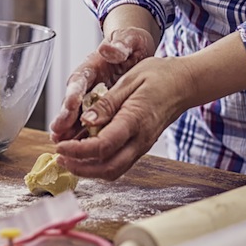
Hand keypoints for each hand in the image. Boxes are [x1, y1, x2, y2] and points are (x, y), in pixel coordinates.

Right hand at [49, 26, 156, 142]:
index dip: (74, 93)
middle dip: (64, 117)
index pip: (79, 80)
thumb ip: (120, 45)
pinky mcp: (97, 106)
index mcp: (91, 65)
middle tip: (58, 132)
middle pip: (72, 100)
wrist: (134, 49)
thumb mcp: (128, 40)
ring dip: (68, 130)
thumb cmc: (130, 43)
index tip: (70, 105)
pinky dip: (82, 134)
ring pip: (76, 114)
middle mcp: (86, 82)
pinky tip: (79, 149)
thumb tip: (108, 49)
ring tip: (61, 145)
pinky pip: (88, 122)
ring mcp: (90, 95)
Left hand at [55, 55, 194, 178]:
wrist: (186, 83)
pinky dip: (100, 163)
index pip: (103, 146)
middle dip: (80, 168)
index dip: (78, 151)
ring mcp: (143, 145)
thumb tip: (85, 120)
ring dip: (89, 170)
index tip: (60, 147)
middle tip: (60, 158)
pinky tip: (86, 153)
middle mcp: (141, 139)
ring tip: (68, 158)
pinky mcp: (142, 146)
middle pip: (108, 168)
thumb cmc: (160, 75)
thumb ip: (107, 103)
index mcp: (136, 120)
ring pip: (114, 170)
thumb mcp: (130, 80)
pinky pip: (120, 163)